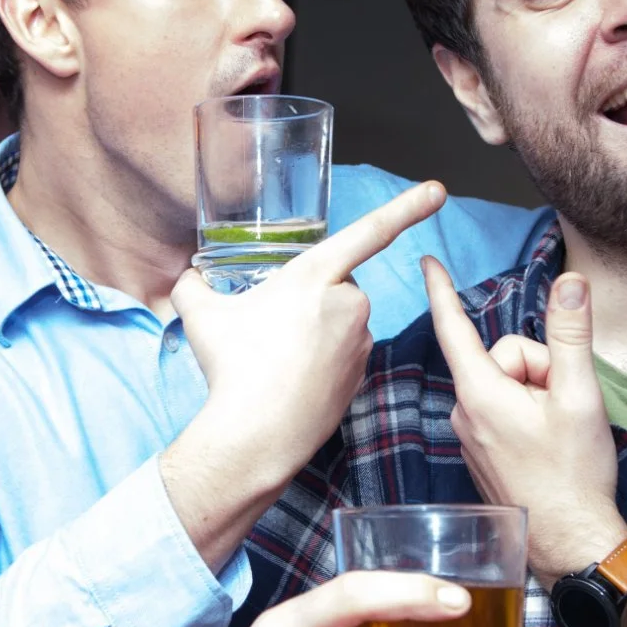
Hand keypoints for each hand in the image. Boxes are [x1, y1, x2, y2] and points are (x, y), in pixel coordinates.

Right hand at [170, 182, 446, 492]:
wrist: (256, 435)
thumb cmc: (232, 369)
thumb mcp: (201, 315)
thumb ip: (193, 284)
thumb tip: (187, 277)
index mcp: (315, 275)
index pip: (369, 230)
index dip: (407, 206)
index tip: (439, 190)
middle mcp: (348, 303)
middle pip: (334, 283)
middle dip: (307, 297)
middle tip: (269, 325)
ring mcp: (359, 341)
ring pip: (339, 319)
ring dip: (315, 329)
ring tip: (277, 357)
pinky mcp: (362, 374)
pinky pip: (343, 353)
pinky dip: (322, 360)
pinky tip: (293, 378)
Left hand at [423, 257, 626, 585]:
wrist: (570, 542)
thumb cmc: (574, 475)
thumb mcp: (580, 396)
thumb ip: (570, 335)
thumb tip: (570, 283)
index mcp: (480, 393)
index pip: (453, 327)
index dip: (443, 290)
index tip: (427, 260)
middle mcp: (465, 412)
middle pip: (504, 357)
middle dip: (540, 368)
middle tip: (564, 404)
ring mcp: (472, 435)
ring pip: (508, 385)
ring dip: (538, 394)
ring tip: (558, 430)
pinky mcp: (483, 451)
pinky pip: (504, 411)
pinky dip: (529, 415)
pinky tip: (548, 445)